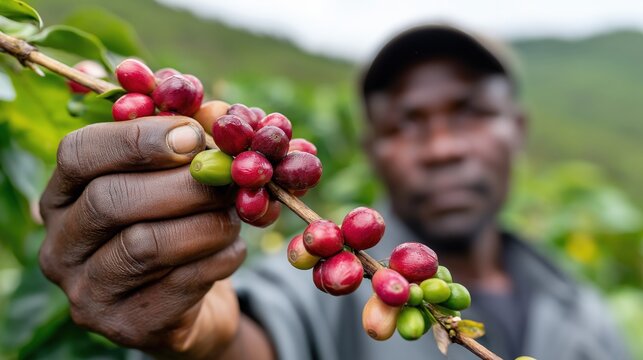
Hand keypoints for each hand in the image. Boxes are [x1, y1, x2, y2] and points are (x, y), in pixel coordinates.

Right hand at [39, 116, 246, 358]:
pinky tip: (232, 250)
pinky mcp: (127, 326)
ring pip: (146, 245)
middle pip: (112, 200)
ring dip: (208, 223)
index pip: (80, 153)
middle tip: (231, 178)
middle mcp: (62, 245)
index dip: (139, 138)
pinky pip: (180, 283)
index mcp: (63, 196)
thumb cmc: (175, 226)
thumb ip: (192, 140)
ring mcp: (88, 292)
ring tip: (235, 217)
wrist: (183, 304)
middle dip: (184, 184)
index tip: (194, 135)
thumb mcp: (175, 178)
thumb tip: (221, 113)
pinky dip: (220, 259)